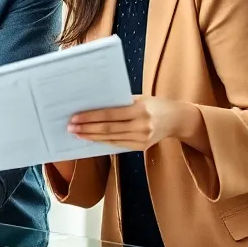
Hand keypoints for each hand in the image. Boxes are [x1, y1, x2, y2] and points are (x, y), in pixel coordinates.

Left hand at [69, 95, 185, 150]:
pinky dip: (103, 142)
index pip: (109, 115)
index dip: (90, 117)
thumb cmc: (154, 104)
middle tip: (70, 127)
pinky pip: (118, 145)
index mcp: (140, 110)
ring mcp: (142, 139)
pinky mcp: (141, 147)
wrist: (177, 119)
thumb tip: (93, 106)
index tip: (75, 117)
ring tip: (77, 134)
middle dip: (87, 129)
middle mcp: (141, 126)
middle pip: (108, 129)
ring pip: (111, 139)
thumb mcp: (139, 99)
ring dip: (91, 137)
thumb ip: (119, 103)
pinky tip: (92, 139)